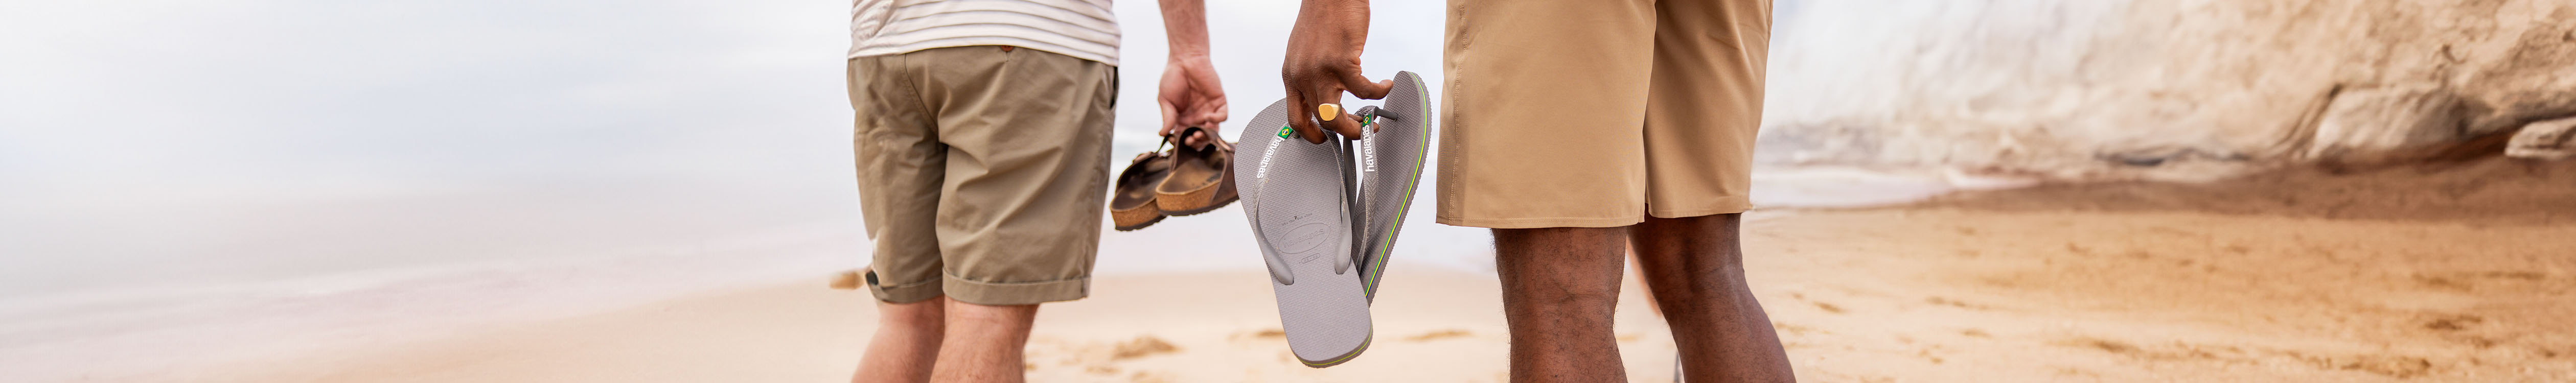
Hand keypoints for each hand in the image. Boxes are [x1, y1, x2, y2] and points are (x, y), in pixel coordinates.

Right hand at [1158, 55, 1228, 147]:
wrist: (1185, 59)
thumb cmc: (1172, 78)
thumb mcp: (1165, 99)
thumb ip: (1167, 117)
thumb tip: (1161, 134)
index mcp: (1182, 118)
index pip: (1183, 136)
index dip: (1181, 142)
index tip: (1176, 140)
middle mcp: (1197, 117)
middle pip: (1199, 137)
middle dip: (1195, 143)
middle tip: (1190, 140)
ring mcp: (1209, 110)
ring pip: (1212, 131)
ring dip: (1206, 136)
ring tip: (1198, 133)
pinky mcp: (1219, 102)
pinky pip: (1222, 117)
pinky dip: (1216, 120)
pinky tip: (1207, 117)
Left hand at [1281, 0, 1391, 143]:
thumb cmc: (1321, 18)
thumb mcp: (1303, 52)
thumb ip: (1309, 74)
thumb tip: (1324, 94)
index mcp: (1291, 76)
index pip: (1295, 118)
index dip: (1310, 135)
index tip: (1324, 139)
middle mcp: (1302, 77)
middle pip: (1321, 121)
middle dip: (1344, 132)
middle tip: (1360, 129)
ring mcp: (1320, 71)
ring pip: (1337, 116)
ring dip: (1358, 125)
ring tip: (1372, 120)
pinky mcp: (1342, 62)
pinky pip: (1364, 90)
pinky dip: (1379, 91)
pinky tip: (1385, 85)